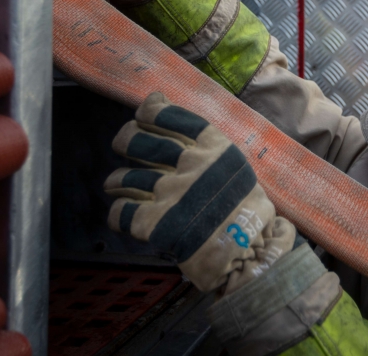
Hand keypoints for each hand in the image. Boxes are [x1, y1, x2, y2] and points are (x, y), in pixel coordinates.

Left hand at [105, 92, 295, 293]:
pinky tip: (125, 214)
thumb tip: (170, 112)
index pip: (170, 117)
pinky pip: (120, 212)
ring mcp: (171, 194)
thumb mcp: (236, 169)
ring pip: (123, 177)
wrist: (250, 255)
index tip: (143, 113)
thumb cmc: (247, 212)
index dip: (150, 112)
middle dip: (126, 140)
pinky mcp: (156, 224)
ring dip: (118, 180)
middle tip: (124, 144)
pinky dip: (118, 212)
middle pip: (138, 141)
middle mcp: (190, 166)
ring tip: (117, 184)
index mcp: (214, 149)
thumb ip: (207, 146)